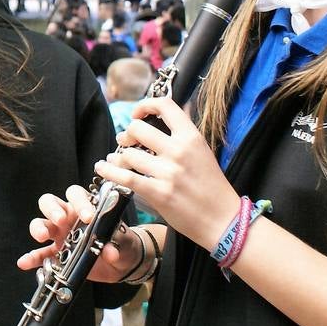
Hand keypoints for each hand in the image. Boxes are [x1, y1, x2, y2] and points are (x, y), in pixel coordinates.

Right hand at [15, 186, 142, 283]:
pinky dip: (32, 258)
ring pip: (41, 224)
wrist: (122, 264)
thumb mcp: (122, 241)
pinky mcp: (57, 255)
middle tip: (61, 220)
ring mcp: (60, 236)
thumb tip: (110, 252)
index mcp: (85, 208)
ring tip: (43, 237)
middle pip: (50, 203)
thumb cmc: (121, 243)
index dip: (79, 202)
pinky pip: (41, 254)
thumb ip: (115, 244)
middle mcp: (68, 218)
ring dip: (39, 228)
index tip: (88, 216)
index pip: (76, 195)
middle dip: (52, 210)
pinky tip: (25, 262)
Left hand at [97, 98, 239, 250]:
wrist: (223, 220)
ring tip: (116, 160)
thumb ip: (185, 133)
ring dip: (117, 157)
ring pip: (129, 154)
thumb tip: (174, 111)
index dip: (145, 105)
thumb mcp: (204, 152)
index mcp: (192, 138)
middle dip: (126, 134)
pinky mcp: (159, 192)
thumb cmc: (213, 187)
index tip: (137, 114)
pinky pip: (126, 177)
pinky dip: (109, 171)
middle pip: (138, 129)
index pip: (165, 106)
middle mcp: (179, 151)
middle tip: (124, 142)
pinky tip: (102, 168)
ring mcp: (169, 172)